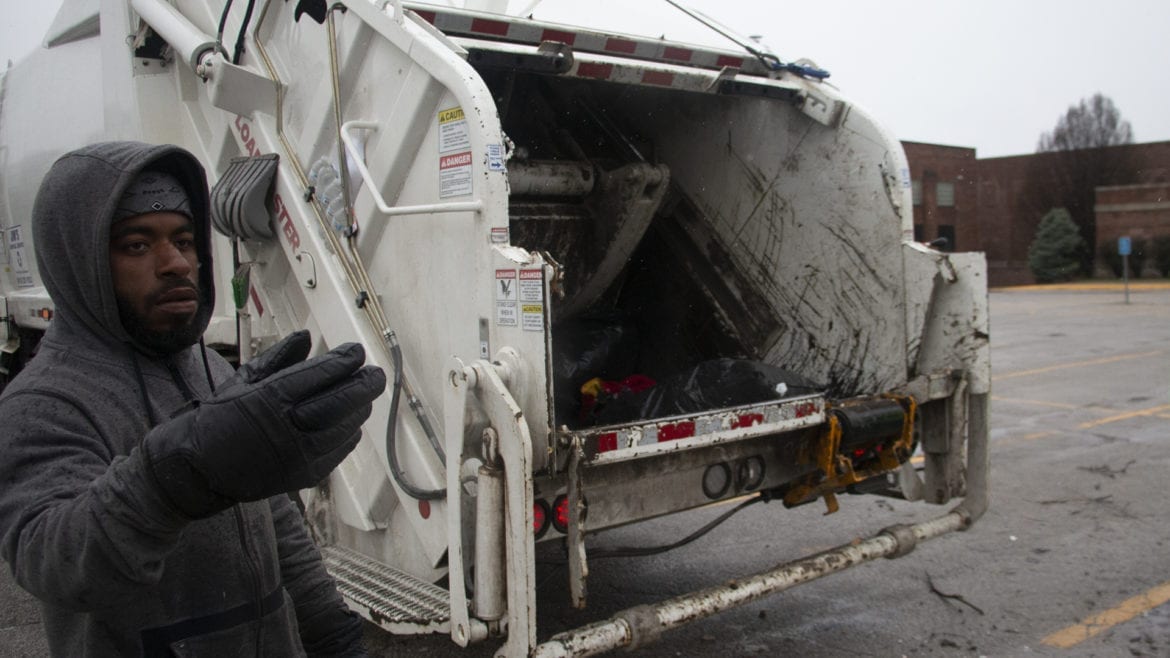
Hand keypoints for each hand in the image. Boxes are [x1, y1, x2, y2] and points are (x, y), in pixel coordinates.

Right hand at [144, 331, 386, 517]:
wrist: (195, 468)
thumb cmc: (219, 418)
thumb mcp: (243, 380)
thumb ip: (279, 358)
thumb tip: (306, 336)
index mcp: (268, 400)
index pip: (318, 377)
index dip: (343, 363)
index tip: (357, 352)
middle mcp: (285, 428)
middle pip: (338, 403)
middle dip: (363, 386)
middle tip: (376, 374)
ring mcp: (295, 456)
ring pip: (342, 428)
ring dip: (358, 409)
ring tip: (364, 395)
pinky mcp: (301, 476)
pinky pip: (336, 452)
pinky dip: (348, 435)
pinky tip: (352, 422)